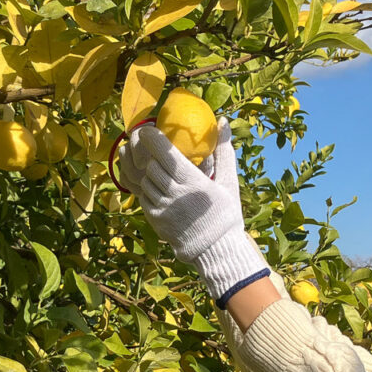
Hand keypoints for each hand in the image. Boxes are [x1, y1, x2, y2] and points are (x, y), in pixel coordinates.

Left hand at [116, 116, 267, 301]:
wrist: (215, 250)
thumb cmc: (225, 213)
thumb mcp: (229, 182)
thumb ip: (224, 151)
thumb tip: (223, 121)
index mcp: (193, 182)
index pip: (165, 154)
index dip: (151, 138)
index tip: (147, 129)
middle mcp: (175, 194)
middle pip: (150, 165)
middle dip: (148, 153)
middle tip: (148, 145)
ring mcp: (162, 208)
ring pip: (144, 180)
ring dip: (147, 171)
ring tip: (152, 165)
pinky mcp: (155, 219)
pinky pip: (142, 196)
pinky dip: (146, 188)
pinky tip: (154, 184)